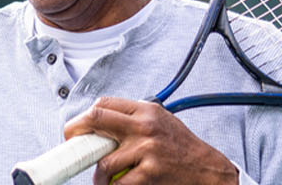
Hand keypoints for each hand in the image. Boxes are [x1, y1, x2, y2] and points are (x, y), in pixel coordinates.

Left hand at [62, 97, 236, 183]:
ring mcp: (147, 149)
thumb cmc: (183, 148)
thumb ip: (134, 120)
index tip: (75, 130)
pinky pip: (119, 183)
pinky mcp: (150, 172)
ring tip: (104, 180)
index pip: (104, 104)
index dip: (83, 117)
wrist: (208, 169)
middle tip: (73, 148)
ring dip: (100, 176)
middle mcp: (145, 127)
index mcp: (146, 111)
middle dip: (77, 133)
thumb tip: (100, 124)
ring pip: (105, 162)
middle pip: (96, 119)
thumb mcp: (161, 122)